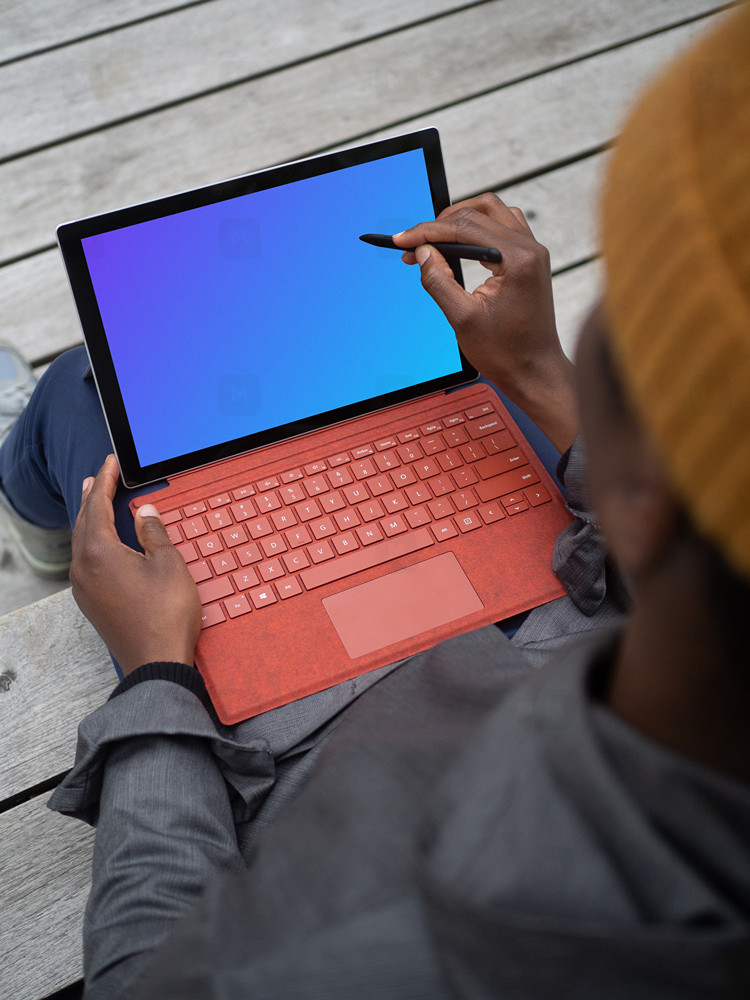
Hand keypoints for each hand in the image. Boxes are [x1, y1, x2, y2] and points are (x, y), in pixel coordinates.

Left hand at [70, 455, 201, 675]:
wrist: (155, 662)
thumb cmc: (165, 614)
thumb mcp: (168, 564)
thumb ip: (153, 532)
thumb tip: (144, 512)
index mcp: (99, 553)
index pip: (97, 505)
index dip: (105, 481)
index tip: (111, 463)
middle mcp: (83, 569)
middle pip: (83, 522)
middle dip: (91, 498)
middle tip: (97, 477)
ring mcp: (84, 588)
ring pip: (81, 542)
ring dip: (89, 519)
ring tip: (95, 502)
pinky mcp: (91, 603)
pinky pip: (85, 561)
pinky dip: (92, 541)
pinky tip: (103, 542)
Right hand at [394, 193, 577, 451]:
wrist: (535, 371)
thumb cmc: (506, 352)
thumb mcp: (462, 318)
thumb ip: (439, 281)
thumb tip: (422, 252)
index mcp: (517, 259)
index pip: (464, 228)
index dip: (427, 232)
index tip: (401, 240)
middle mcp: (530, 248)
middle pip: (477, 213)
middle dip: (440, 226)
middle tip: (413, 246)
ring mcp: (533, 252)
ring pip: (492, 212)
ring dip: (460, 220)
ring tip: (434, 241)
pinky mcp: (531, 259)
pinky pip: (502, 226)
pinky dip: (478, 229)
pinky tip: (459, 246)